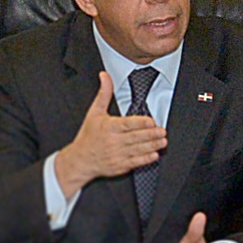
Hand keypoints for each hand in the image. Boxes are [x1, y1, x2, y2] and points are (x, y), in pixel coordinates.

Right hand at [55, 72, 166, 192]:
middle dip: (151, 134)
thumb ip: (104, 93)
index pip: (127, 124)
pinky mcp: (120, 166)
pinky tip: (154, 154)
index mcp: (108, 127)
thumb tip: (105, 76)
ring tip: (162, 141)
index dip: (140, 123)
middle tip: (162, 131)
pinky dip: (145, 159)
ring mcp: (117, 155)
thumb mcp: (94, 112)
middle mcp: (113, 141)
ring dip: (152, 146)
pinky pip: (135, 162)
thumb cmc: (88, 136)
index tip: (151, 121)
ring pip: (138, 150)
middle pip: (135, 137)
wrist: (80, 160)